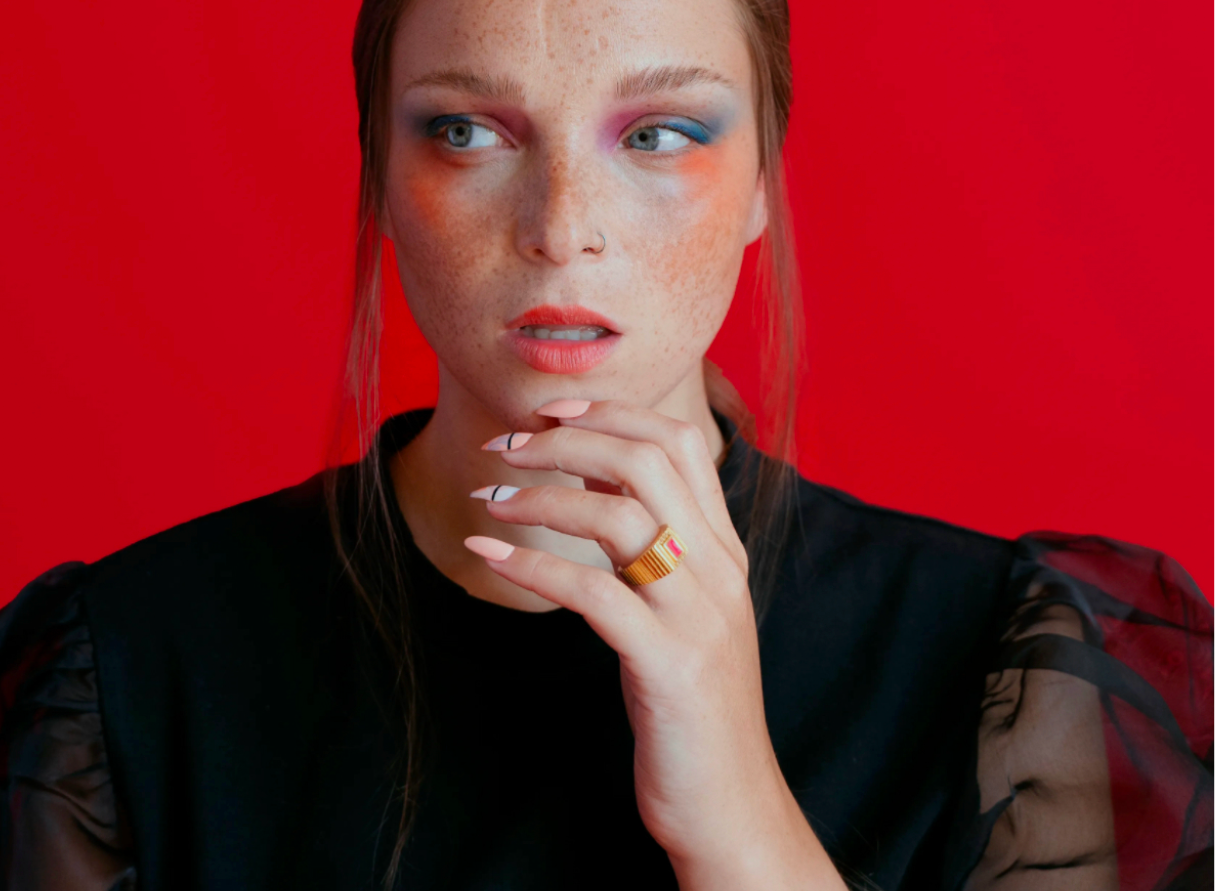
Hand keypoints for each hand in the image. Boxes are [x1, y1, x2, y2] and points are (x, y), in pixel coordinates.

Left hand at [465, 402, 843, 890]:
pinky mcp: (669, 665)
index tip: (549, 410)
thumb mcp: (682, 608)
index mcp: (724, 549)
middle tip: (507, 445)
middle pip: (647, 461)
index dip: (611, 411)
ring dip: (542, 497)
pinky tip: (488, 556)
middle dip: (568, 439)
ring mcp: (698, 616)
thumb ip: (654, 540)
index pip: (679, 442)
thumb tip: (593, 466)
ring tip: (489, 500)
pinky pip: (594, 592)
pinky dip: (533, 566)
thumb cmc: (690, 704)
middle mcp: (719, 570)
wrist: (731, 809)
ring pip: (620, 516)